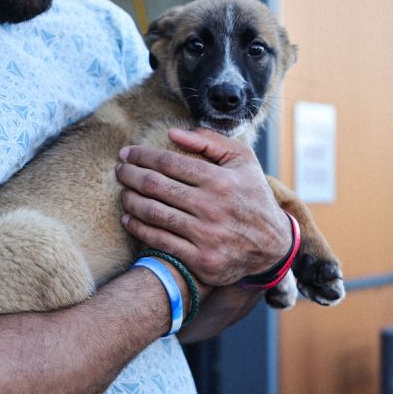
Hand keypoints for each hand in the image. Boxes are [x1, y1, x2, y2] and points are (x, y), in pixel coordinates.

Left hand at [116, 128, 290, 285]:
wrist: (273, 244)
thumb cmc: (252, 196)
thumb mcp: (243, 161)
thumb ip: (210, 142)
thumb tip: (174, 133)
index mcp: (220, 180)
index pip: (169, 162)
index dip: (142, 155)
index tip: (127, 153)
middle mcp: (211, 207)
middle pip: (156, 186)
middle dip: (130, 175)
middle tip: (119, 170)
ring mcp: (205, 235)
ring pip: (154, 213)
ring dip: (131, 200)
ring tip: (123, 192)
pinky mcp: (201, 260)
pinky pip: (160, 241)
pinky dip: (139, 228)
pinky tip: (129, 218)